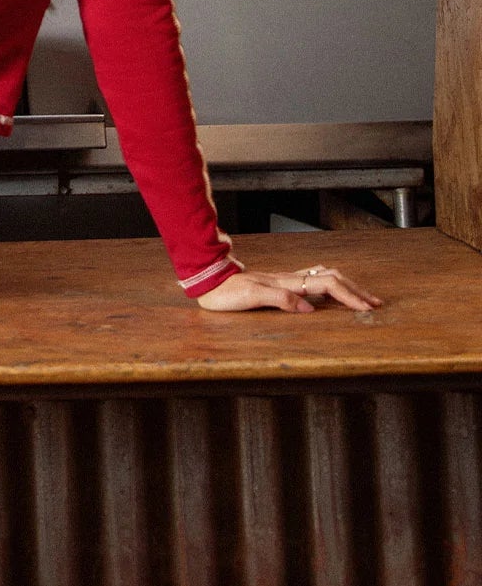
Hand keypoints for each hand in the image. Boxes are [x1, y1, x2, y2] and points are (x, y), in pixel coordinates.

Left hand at [197, 263, 382, 313]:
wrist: (210, 282)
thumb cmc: (228, 293)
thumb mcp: (252, 298)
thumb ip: (280, 299)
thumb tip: (309, 309)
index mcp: (288, 282)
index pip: (327, 286)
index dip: (349, 296)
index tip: (367, 308)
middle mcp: (290, 279)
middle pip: (332, 278)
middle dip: (355, 290)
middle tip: (375, 303)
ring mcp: (286, 280)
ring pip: (324, 277)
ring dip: (346, 286)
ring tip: (361, 297)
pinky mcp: (281, 284)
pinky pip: (313, 281)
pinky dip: (330, 286)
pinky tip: (332, 292)